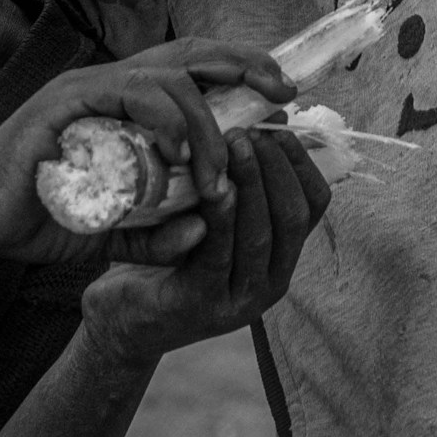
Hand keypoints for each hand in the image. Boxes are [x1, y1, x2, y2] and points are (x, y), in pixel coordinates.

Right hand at [0, 39, 297, 264]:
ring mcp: (87, 89)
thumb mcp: (113, 228)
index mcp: (127, 100)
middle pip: (191, 54)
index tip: (285, 94)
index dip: (243, 70)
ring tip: (217, 171)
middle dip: (244, 66)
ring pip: (166, 79)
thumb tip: (204, 231)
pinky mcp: (64, 104)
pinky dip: (161, 122)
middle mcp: (111, 83)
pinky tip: (178, 157)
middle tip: (281, 95)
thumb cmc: (40, 213)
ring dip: (204, 124)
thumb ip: (155, 229)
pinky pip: (125, 98)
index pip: (195, 67)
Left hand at [79, 125, 330, 363]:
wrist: (122, 319)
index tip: (279, 125)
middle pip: (292, 217)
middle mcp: (269, 282)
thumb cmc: (170, 253)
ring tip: (235, 141)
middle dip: (276, 167)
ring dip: (252, 183)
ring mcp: (239, 299)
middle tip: (251, 129)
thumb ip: (239, 182)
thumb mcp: (212, 216)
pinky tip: (217, 185)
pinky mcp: (202, 304)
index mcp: (280, 257)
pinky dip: (223, 217)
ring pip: (261, 235)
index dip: (301, 162)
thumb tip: (263, 117)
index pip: (313, 205)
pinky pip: (220, 254)